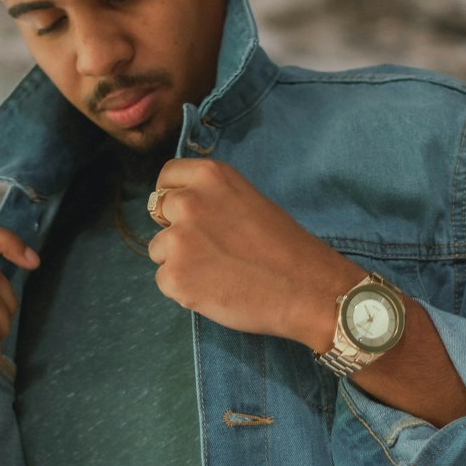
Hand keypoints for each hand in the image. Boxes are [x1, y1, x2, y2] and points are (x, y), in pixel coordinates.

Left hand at [146, 159, 357, 345]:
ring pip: (159, 249)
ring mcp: (178, 240)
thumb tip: (180, 208)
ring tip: (218, 272)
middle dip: (177, 229)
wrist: (306, 288)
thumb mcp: (247, 200)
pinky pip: (165, 281)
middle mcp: (188, 201)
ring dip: (180, 261)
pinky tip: (215, 289)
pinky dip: (184, 288)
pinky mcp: (174, 277)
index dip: (175, 196)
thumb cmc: (284, 246)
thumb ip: (211, 198)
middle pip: (159, 212)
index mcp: (209, 176)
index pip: (166, 178)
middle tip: (210, 248)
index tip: (188, 213)